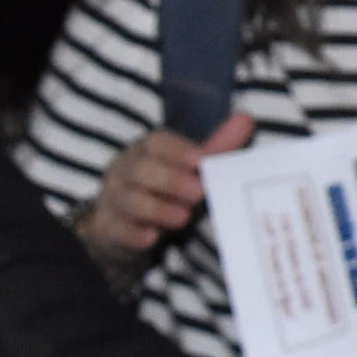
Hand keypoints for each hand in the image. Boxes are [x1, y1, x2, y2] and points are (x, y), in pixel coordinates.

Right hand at [79, 111, 254, 271]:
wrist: (123, 224)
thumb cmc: (163, 188)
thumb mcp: (188, 168)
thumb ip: (215, 148)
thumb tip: (246, 119)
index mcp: (145, 151)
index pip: (156, 143)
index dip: (177, 150)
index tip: (199, 159)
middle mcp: (125, 171)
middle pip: (141, 170)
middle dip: (170, 180)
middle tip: (198, 192)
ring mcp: (113, 200)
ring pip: (128, 200)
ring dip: (156, 208)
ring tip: (183, 217)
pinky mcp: (109, 229)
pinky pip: (117, 230)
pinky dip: (133, 234)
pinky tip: (151, 237)